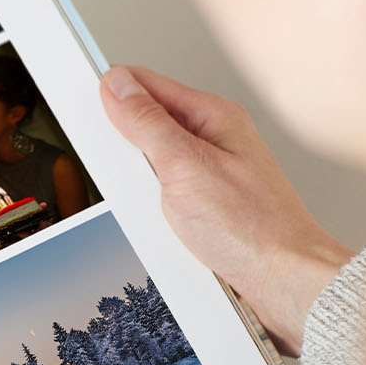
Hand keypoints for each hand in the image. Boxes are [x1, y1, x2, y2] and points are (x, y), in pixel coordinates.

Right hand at [100, 66, 352, 355]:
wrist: (283, 280)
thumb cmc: (253, 227)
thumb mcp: (185, 165)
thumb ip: (147, 123)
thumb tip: (117, 86)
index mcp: (214, 117)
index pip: (148, 85)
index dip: (112, 91)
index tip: (81, 101)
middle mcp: (214, 140)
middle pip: (147, 123)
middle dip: (122, 141)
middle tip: (116, 162)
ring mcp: (210, 172)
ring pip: (152, 161)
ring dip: (137, 179)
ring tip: (144, 197)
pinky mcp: (206, 202)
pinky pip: (163, 192)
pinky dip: (150, 204)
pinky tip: (153, 217)